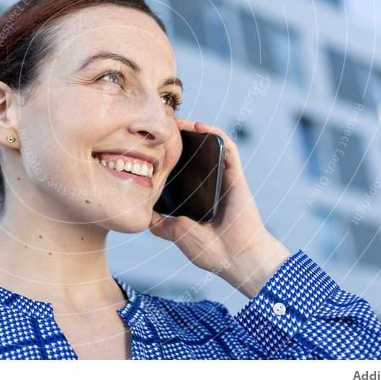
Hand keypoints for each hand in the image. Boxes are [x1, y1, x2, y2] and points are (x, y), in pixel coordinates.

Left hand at [149, 118, 291, 298]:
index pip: (180, 170)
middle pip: (193, 154)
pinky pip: (228, 148)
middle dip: (177, 138)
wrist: (237, 259)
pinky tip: (198, 127)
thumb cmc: (210, 250)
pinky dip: (214, 134)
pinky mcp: (236, 175)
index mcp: (196, 196)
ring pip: (209, 146)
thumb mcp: (176, 233)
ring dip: (193, 130)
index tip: (147, 144)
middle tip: (158, 126)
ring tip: (173, 120)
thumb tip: (142, 213)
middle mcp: (210, 184)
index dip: (166, 155)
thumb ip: (160, 223)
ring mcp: (223, 178)